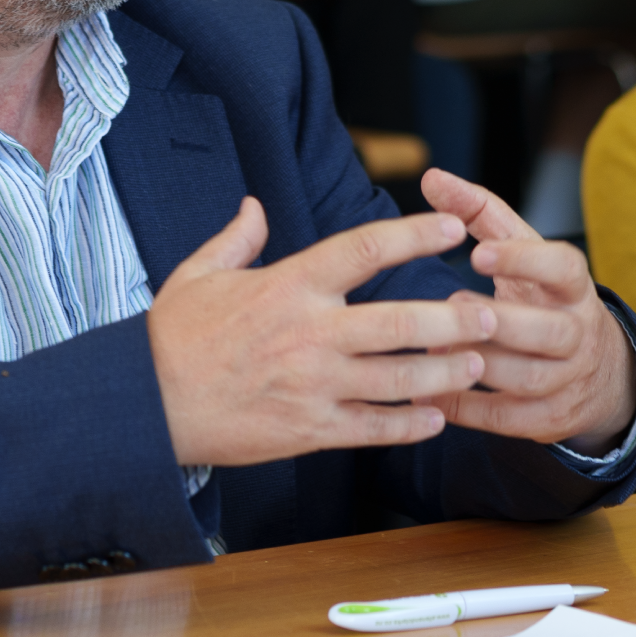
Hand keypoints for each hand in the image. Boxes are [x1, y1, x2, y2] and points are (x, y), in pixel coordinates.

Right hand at [147, 197, 496, 466]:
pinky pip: (373, 427)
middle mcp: (310, 333)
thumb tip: (254, 206)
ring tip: (476, 363)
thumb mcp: (198, 273)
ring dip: (444, 372)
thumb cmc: (172, 336)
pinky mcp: (309, 430)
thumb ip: (236, 238)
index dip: (414, 235)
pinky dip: (410, 423)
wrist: (146, 405)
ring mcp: (313, 385)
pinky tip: (436, 417)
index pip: (364, 250)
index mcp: (288, 285)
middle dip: (453, 317)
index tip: (453, 227)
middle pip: (400, 321)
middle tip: (490, 311)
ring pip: (398, 379)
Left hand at [420, 170, 635, 454]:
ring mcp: (567, 380)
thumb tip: (431, 177)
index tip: (477, 252)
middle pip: (548, 331)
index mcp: (572, 285)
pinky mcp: (548, 419)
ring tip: (433, 347)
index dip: (523, 260)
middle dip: (502, 321)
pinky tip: (428, 393)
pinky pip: (508, 420)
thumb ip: (478, 213)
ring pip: (527, 378)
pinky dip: (466, 409)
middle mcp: (577, 332)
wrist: (594, 370)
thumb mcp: (521, 250)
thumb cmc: (540, 293)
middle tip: (454, 306)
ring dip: (477, 365)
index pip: (562, 267)